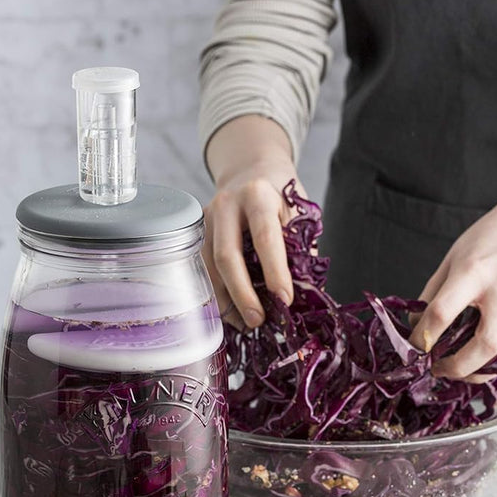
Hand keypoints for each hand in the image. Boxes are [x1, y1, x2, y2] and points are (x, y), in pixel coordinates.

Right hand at [203, 116, 300, 329]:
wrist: (251, 172)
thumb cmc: (280, 198)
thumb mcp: (298, 214)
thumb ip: (299, 251)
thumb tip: (300, 297)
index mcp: (258, 195)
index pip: (265, 236)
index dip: (275, 271)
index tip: (285, 300)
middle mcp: (226, 205)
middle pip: (227, 256)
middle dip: (242, 293)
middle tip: (258, 320)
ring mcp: (206, 220)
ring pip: (209, 268)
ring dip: (226, 301)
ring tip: (246, 323)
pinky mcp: (196, 235)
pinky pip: (203, 271)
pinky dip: (217, 295)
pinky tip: (232, 312)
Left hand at [409, 182, 496, 378]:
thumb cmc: (491, 237)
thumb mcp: (453, 258)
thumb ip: (432, 295)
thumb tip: (416, 329)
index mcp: (475, 272)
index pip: (442, 314)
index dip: (422, 338)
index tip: (412, 348)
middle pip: (483, 345)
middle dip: (455, 367)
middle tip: (436, 368)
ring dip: (477, 373)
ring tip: (456, 371)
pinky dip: (494, 364)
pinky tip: (477, 362)